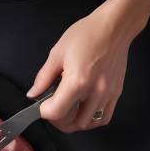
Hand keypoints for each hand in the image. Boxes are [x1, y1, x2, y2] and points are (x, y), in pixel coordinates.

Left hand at [27, 2, 140, 132]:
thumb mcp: (57, 53)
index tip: (42, 104)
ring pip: (89, 124)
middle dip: (58, 120)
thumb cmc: (87, 34)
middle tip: (53, 108)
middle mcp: (94, 92)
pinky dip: (92, 120)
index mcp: (76, 82)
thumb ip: (43, 78)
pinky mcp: (116, 93)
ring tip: (68, 110)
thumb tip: (33, 94)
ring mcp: (107, 94)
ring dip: (75, 122)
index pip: (56, 112)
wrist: (114, 26)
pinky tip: (84, 110)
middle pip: (73, 124)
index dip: (44, 112)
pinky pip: (104, 118)